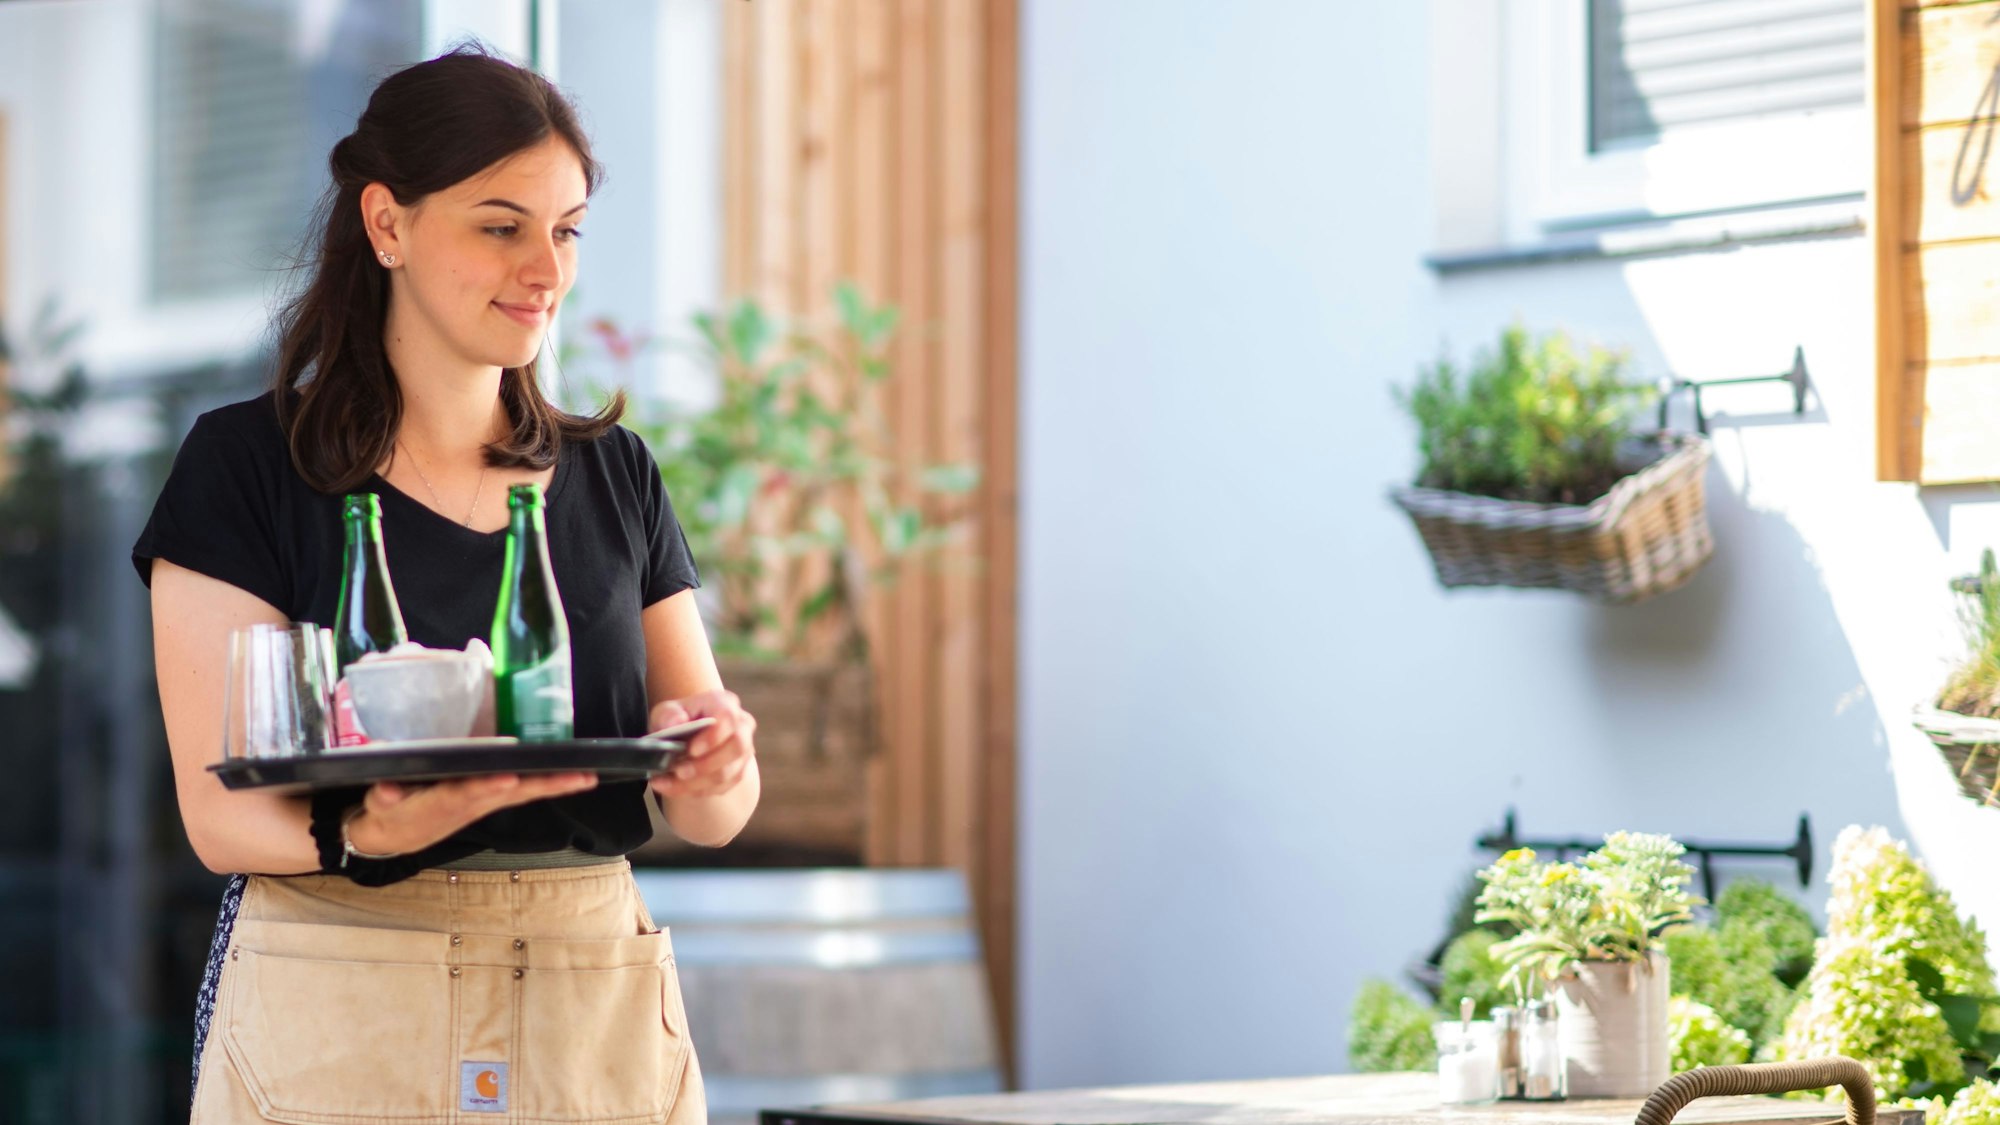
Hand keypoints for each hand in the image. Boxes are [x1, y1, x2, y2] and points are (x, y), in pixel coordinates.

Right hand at [343, 772, 598, 856]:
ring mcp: (484, 802)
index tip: (508, 779)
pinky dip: (548, 784)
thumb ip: (384, 795)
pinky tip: (575, 778)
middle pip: (512, 793)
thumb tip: (386, 788)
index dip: (487, 787)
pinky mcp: (490, 799)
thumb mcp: (379, 806)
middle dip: (543, 785)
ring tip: (587, 776)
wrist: (397, 835)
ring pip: (524, 792)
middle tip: (577, 777)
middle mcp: (471, 803)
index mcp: (443, 803)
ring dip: (555, 785)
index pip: (468, 793)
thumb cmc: (390, 811)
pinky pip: (524, 791)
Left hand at [647, 691, 756, 799]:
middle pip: (737, 747)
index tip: (691, 750)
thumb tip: (676, 723)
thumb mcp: (666, 712)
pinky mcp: (738, 772)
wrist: (688, 735)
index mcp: (725, 704)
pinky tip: (673, 787)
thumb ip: (668, 715)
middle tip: (679, 772)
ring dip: (696, 782)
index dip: (712, 736)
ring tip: (667, 783)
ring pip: (728, 773)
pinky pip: (721, 787)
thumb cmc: (678, 720)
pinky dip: (695, 790)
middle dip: (706, 764)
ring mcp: (743, 752)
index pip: (727, 718)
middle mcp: (742, 726)